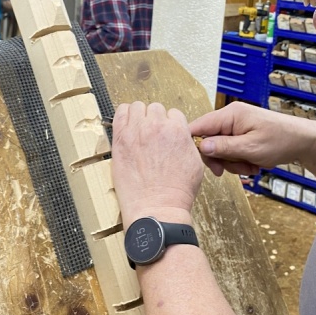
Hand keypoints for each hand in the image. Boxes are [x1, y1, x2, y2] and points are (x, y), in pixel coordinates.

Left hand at [111, 102, 204, 229]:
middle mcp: (157, 126)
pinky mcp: (120, 139)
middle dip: (155, 119)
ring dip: (139, 116)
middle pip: (155, 108)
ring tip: (139, 129)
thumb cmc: (176, 192)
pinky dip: (123, 115)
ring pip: (137, 107)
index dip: (170, 124)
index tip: (166, 134)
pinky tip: (126, 125)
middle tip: (153, 134)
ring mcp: (136, 131)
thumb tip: (181, 138)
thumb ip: (187, 143)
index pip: (174, 114)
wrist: (157, 207)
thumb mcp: (195, 164)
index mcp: (177, 130)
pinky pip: (120, 114)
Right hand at [189, 101, 314, 177]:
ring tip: (250, 166)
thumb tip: (200, 146)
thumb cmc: (282, 140)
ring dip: (233, 162)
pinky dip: (240, 160)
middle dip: (221, 159)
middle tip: (233, 170)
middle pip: (209, 140)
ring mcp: (236, 125)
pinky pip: (231, 149)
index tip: (203, 162)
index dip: (195, 145)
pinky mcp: (241, 134)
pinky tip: (253, 164)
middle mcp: (231, 117)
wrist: (303, 140)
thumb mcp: (251, 148)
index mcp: (231, 114)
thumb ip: (224, 147)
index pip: (199, 126)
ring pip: (220, 149)